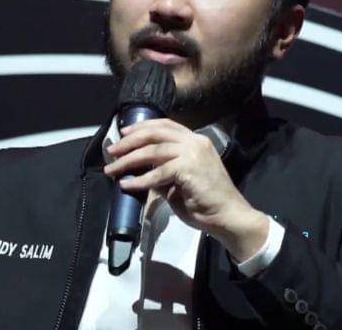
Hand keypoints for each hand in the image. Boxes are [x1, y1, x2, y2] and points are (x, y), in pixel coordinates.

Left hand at [104, 118, 269, 262]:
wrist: (229, 216)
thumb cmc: (207, 202)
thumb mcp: (182, 180)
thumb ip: (165, 170)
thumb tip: (141, 169)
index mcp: (195, 140)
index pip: (165, 125)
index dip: (142, 127)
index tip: (124, 132)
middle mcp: (194, 141)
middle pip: (156, 133)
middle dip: (130, 141)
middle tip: (112, 150)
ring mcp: (193, 153)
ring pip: (153, 151)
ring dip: (129, 160)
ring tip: (113, 169)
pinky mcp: (188, 169)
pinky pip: (158, 172)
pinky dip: (140, 180)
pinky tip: (128, 185)